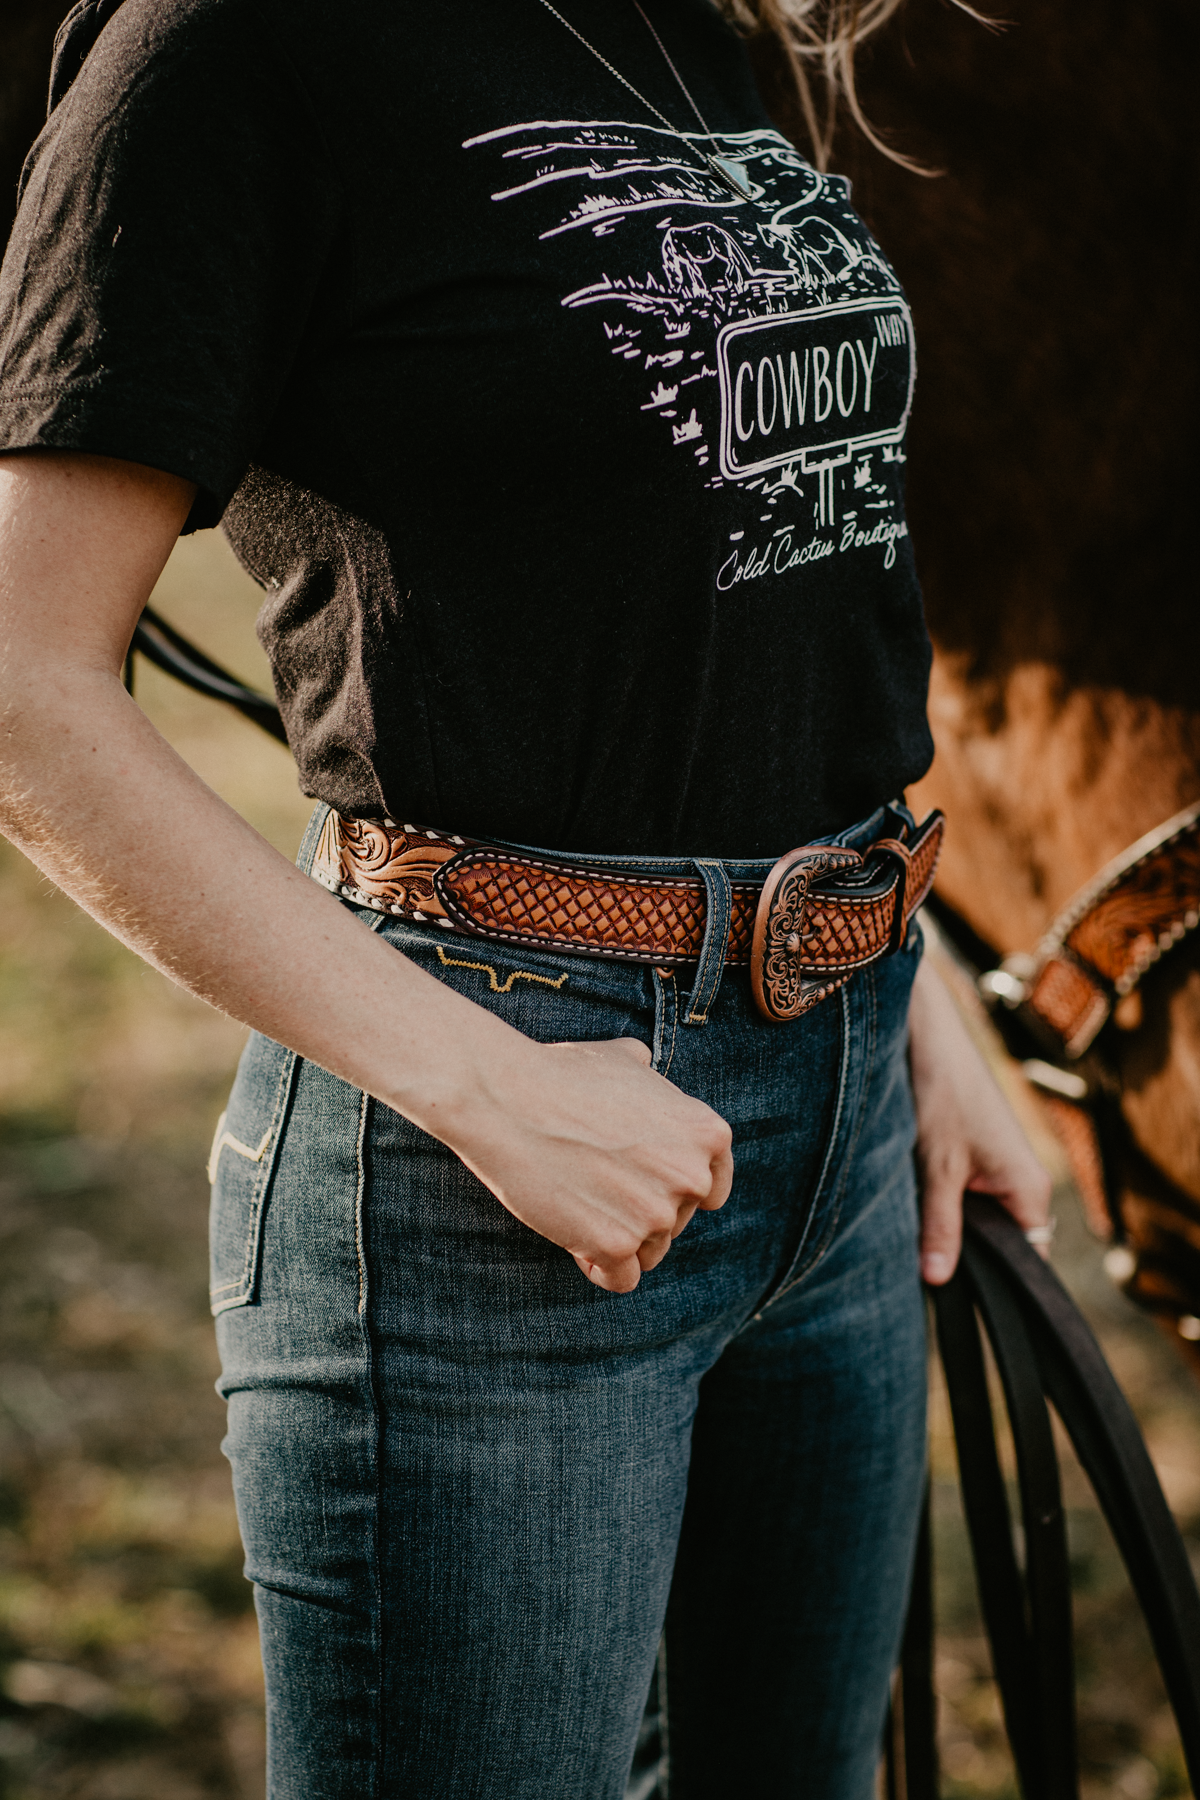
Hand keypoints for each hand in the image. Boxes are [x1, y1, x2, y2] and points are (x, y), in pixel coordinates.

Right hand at [443, 1034, 733, 1294]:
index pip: (711, 1188)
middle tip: (594, 1182)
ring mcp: (656, 1214)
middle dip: (640, 1211)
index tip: (641, 1181)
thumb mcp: (623, 1058)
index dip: (672, 1188)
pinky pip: (621, 1279)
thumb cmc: (560, 1075)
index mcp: (706, 1133)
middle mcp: (691, 1176)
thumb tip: (644, 1067)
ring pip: (649, 1252)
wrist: (508, 1100)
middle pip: (676, 1221)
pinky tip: (575, 1242)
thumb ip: (651, 1078)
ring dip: (619, 1239)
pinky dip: (599, 1268)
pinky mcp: (616, 1245)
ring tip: (580, 1204)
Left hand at [908, 956, 1051, 1283]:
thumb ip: (941, 1226)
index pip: (1028, 1261)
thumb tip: (938, 1280)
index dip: (995, 1284)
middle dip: (965, 1257)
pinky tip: (909, 1207)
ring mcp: (998, 1168)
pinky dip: (938, 1203)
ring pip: (975, 1219)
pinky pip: (962, 1197)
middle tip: (921, 1271)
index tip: (956, 1299)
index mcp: (1029, 1190)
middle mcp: (1022, 1181)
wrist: (927, 1034)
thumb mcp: (938, 1168)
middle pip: (1000, 1244)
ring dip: (947, 1227)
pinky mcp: (974, 1155)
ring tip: (913, 1238)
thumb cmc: (943, 1092)